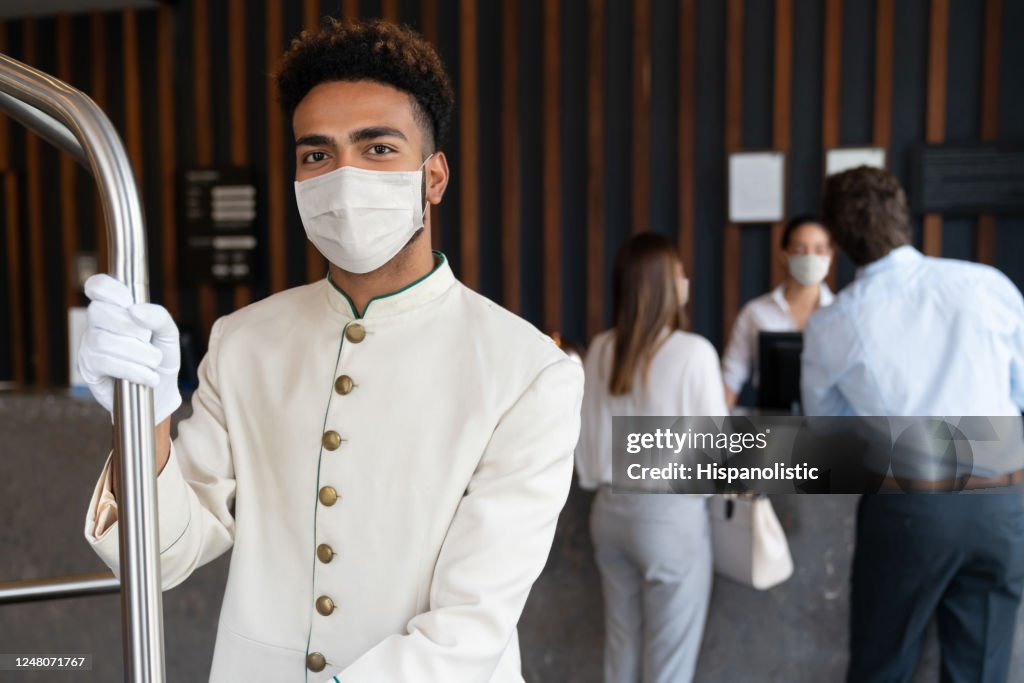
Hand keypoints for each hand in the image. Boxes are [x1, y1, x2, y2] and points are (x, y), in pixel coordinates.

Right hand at [78, 274, 181, 423]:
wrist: (160, 393)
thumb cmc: (161, 358)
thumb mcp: (168, 334)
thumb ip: (158, 316)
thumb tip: (136, 310)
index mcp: (115, 309)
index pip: (98, 286)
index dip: (109, 289)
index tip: (128, 301)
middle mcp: (97, 325)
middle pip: (98, 311)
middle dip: (130, 327)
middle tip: (148, 340)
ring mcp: (89, 346)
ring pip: (103, 340)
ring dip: (137, 352)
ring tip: (154, 362)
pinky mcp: (88, 369)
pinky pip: (104, 362)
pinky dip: (132, 369)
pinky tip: (148, 377)